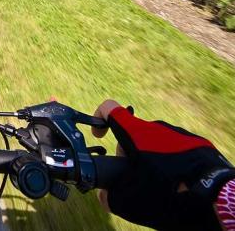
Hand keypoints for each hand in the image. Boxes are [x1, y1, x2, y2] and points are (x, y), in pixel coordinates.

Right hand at [93, 100, 233, 230]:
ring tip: (158, 185)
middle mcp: (154, 127)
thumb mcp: (129, 201)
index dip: (98, 118)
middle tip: (133, 177)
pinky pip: (175, 149)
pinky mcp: (196, 143)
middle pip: (132, 133)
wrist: (213, 196)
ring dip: (150, 158)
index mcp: (134, 133)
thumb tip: (106, 195)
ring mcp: (177, 133)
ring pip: (154, 142)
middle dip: (129, 153)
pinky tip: (176, 183)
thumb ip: (110, 195)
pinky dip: (170, 162)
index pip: (109, 109)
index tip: (99, 135)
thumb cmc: (165, 193)